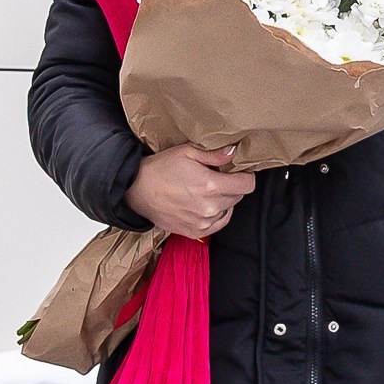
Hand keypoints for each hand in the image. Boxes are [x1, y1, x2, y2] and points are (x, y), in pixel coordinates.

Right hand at [126, 144, 253, 240]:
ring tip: (208, 191)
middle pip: (238, 197)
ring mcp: (202, 222)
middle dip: (233, 186)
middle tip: (219, 178)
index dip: (245, 176)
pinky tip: (207, 204)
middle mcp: (209, 207)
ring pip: (228, 210)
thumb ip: (214, 154)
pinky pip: (218, 223)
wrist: (136, 190)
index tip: (239, 172)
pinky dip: (217, 214)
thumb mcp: (187, 152)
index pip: (247, 185)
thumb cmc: (160, 168)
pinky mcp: (194, 231)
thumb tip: (234, 152)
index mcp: (210, 185)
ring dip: (224, 200)